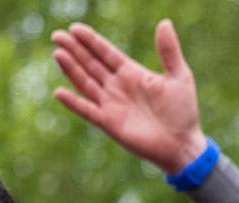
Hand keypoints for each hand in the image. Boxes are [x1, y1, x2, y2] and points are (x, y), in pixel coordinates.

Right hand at [52, 19, 206, 173]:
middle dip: (74, 50)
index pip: (106, 53)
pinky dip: (73, 102)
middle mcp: (117, 87)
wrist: (180, 143)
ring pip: (85, 83)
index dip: (90, 41)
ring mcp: (110, 105)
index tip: (74, 29)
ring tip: (57, 54)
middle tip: (57, 35)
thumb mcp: (179, 75)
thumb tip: (163, 22)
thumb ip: (169, 51)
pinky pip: (86, 110)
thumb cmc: (182, 111)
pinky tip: (59, 92)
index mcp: (132, 73)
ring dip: (71, 69)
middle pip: (91, 64)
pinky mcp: (108, 123)